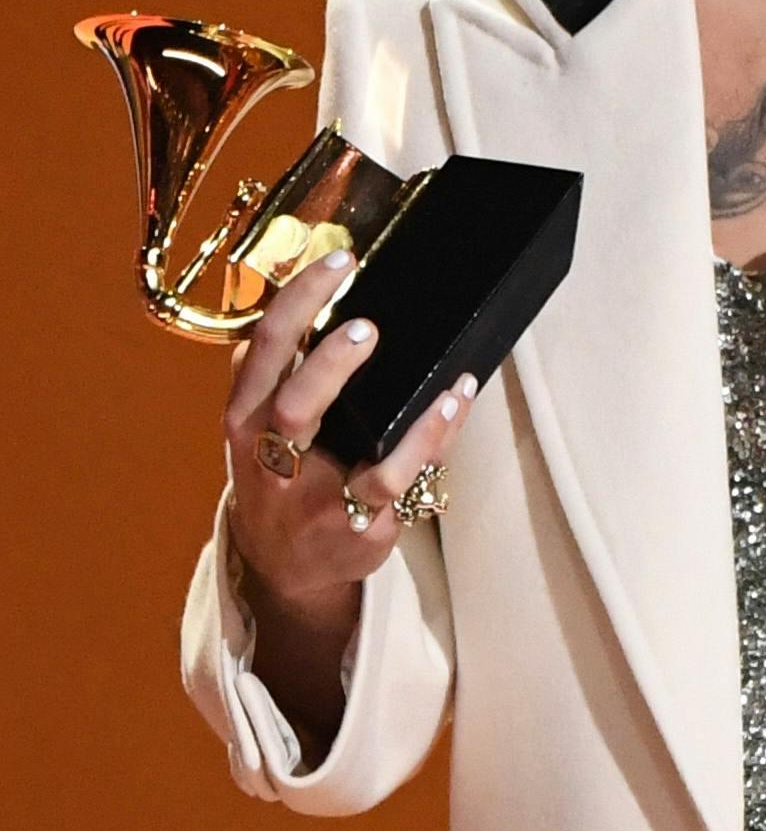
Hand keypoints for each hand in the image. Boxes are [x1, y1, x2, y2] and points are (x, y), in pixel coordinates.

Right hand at [224, 248, 476, 614]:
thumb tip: (276, 304)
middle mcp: (272, 461)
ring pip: (365, 461)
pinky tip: (456, 405)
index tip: (338, 262)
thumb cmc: (275, 475)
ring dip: (411, 423)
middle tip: (369, 327)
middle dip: (330, 365)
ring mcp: (318, 501)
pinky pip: (402, 485)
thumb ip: (263, 371)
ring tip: (447, 384)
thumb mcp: (251, 427)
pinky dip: (433, 443)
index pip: (263, 350)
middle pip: (293, 407)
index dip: (297, 303)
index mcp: (245, 419)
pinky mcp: (360, 528)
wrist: (282, 568)